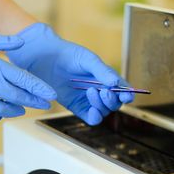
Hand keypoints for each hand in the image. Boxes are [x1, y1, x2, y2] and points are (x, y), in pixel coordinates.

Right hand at [0, 29, 56, 124]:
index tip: (50, 94)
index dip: (39, 88)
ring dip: (15, 110)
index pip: (22, 79)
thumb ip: (0, 41)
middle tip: (45, 104)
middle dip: (34, 101)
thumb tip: (21, 42)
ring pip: (3, 110)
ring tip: (21, 108)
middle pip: (17, 96)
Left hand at [6, 23, 133, 124]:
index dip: (127, 94)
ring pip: (104, 111)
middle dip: (112, 99)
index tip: (128, 96)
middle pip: (114, 103)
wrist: (46, 59)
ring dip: (102, 105)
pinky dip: (95, 117)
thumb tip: (116, 83)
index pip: (122, 89)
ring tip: (92, 91)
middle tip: (104, 91)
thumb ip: (102, 71)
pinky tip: (92, 111)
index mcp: (106, 78)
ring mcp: (89, 100)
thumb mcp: (88, 59)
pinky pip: (91, 118)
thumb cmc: (69, 55)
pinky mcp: (77, 107)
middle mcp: (100, 91)